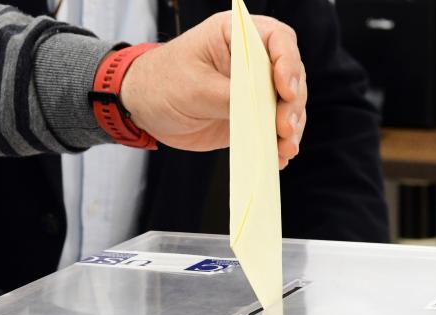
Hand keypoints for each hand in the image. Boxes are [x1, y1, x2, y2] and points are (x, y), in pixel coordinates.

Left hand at [120, 12, 306, 168]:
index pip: (278, 41)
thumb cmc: (161, 83)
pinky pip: (273, 128)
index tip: (285, 91)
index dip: (288, 64)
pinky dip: (278, 143)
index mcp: (236, 36)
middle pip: (290, 75)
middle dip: (293, 103)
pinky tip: (279, 157)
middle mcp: (251, 60)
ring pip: (287, 104)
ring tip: (286, 148)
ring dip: (291, 126)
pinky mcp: (250, 115)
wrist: (143, 108)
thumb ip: (229, 98)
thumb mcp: (194, 88)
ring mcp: (253, 89)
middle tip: (285, 128)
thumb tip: (260, 112)